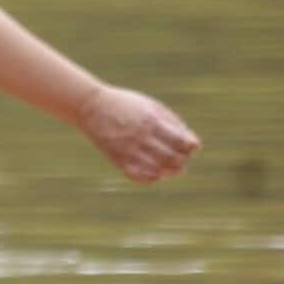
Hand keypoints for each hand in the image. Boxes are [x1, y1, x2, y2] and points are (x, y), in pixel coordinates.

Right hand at [75, 86, 199, 183]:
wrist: (91, 107)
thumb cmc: (126, 104)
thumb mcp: (152, 106)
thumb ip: (173, 122)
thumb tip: (191, 142)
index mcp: (153, 122)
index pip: (183, 142)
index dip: (192, 147)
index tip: (191, 146)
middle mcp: (142, 137)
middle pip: (173, 159)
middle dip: (183, 161)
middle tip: (183, 159)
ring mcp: (129, 150)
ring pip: (159, 171)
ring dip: (169, 172)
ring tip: (171, 168)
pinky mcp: (118, 160)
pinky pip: (139, 177)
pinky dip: (151, 178)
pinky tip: (155, 173)